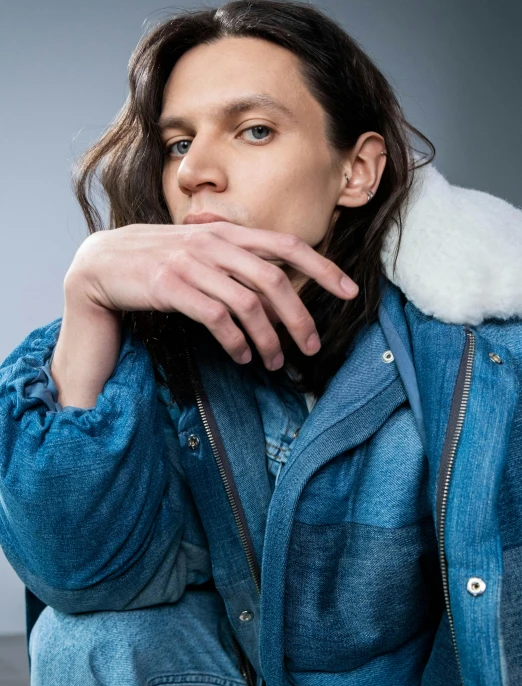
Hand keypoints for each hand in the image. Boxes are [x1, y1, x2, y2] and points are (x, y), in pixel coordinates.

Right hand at [67, 221, 358, 371]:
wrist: (101, 265)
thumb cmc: (158, 263)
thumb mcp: (200, 253)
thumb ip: (236, 264)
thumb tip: (277, 292)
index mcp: (227, 234)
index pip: (286, 246)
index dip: (323, 267)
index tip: (349, 292)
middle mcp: (214, 244)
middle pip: (274, 280)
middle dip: (300, 318)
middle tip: (311, 347)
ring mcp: (192, 263)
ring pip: (248, 304)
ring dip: (268, 339)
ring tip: (274, 362)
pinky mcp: (171, 287)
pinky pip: (216, 318)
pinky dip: (235, 341)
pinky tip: (241, 357)